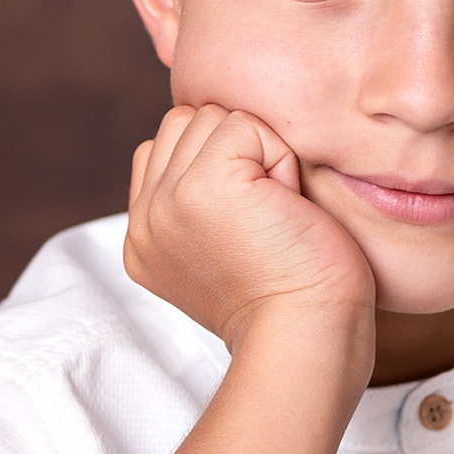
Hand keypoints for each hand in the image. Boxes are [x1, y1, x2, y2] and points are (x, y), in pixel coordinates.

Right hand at [123, 103, 374, 354]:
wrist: (308, 336)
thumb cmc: (295, 298)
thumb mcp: (224, 251)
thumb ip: (197, 204)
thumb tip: (217, 145)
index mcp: (144, 238)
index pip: (165, 147)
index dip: (220, 162)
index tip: (251, 221)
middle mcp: (146, 220)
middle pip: (186, 122)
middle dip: (237, 152)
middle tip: (266, 216)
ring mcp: (167, 201)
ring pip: (213, 117)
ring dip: (259, 153)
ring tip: (274, 212)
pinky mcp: (202, 185)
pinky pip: (245, 125)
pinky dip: (279, 158)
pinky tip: (285, 206)